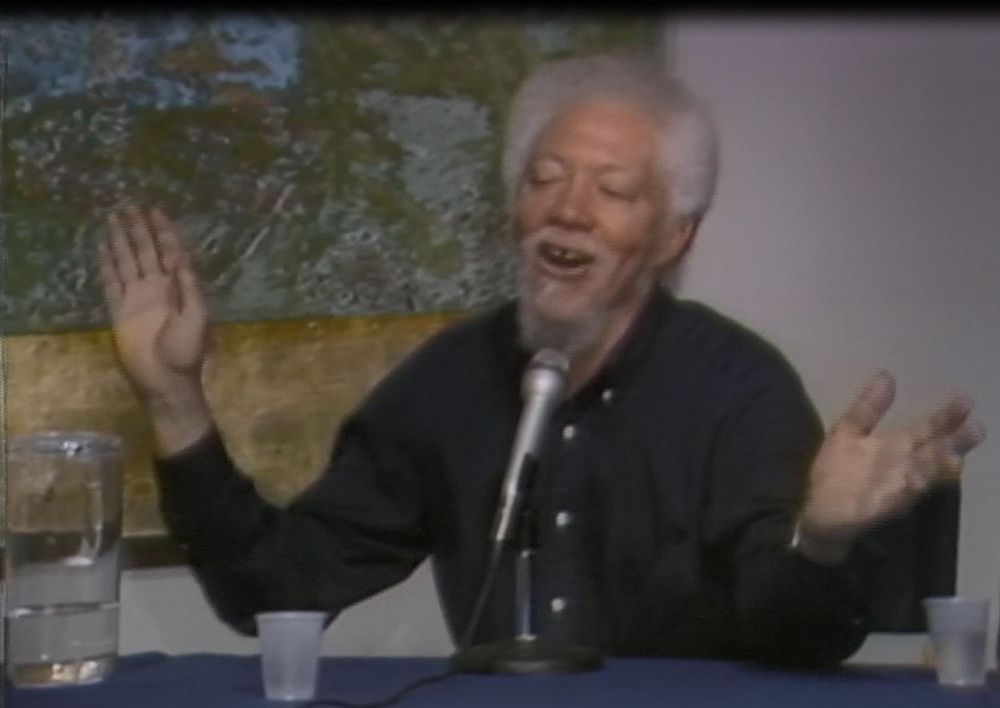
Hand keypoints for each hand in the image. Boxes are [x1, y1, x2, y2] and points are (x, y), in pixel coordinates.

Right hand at [100, 205, 210, 404]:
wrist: (165, 380)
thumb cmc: (186, 351)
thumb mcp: (197, 316)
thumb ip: (189, 286)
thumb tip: (180, 256)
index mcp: (180, 288)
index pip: (171, 252)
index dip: (165, 232)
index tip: (157, 211)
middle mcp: (158, 287)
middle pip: (148, 251)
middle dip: (141, 229)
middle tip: (132, 205)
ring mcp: (137, 297)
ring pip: (128, 261)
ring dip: (122, 240)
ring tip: (115, 217)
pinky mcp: (119, 309)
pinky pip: (111, 280)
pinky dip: (107, 263)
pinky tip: (103, 246)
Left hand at [796, 370, 984, 562]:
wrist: (817, 510)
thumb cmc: (836, 471)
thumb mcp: (848, 431)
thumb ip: (868, 407)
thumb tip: (887, 375)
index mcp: (894, 446)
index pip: (926, 430)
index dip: (945, 418)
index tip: (966, 401)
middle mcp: (902, 466)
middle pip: (932, 452)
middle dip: (953, 443)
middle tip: (977, 428)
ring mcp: (895, 487)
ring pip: (921, 475)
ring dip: (936, 468)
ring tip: (956, 456)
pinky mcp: (881, 506)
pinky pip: (898, 497)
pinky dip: (908, 490)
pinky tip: (918, 482)